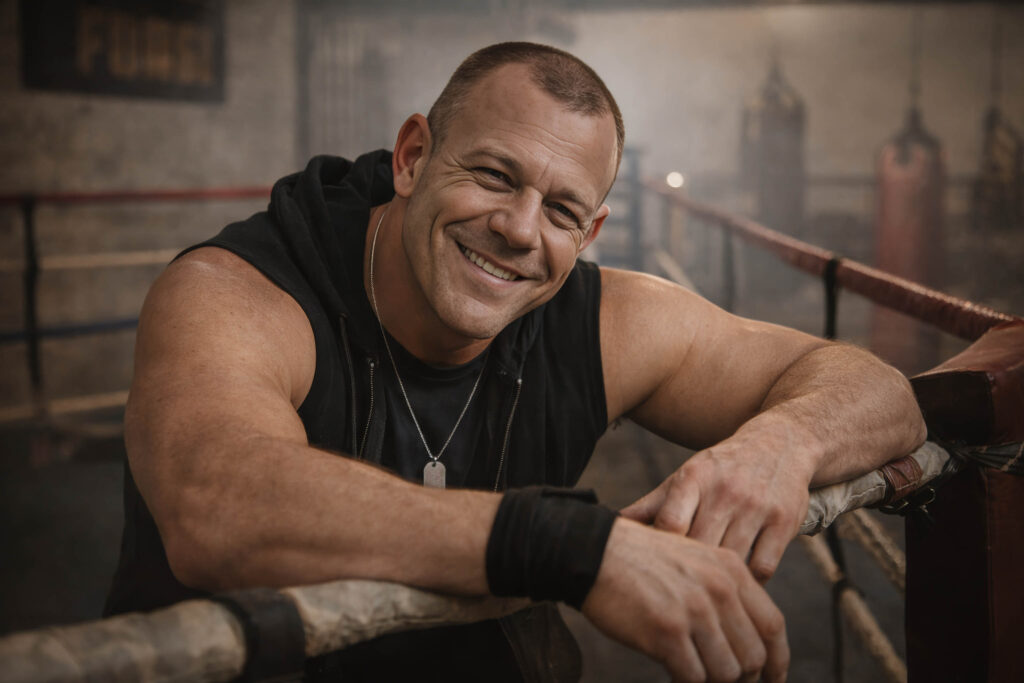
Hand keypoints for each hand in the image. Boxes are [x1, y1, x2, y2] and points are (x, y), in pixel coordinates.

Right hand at [583, 518, 787, 682]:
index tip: (773, 679)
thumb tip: (747, 643)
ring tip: (691, 670)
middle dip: (740, 678)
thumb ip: (724, 593)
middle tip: (718, 679)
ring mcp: (694, 611)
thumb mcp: (694, 560)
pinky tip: (672, 671)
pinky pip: (693, 677)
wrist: (594, 551)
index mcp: (730, 570)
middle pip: (753, 656)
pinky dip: (685, 681)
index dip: (778, 660)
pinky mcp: (667, 632)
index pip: (773, 625)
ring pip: (726, 672)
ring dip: (710, 680)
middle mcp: (719, 589)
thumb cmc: (640, 560)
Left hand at [621, 427, 812, 581]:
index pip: (670, 522)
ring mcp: (757, 506)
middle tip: (677, 596)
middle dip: (687, 573)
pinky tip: (736, 587)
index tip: (655, 570)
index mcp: (694, 478)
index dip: (660, 552)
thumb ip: (650, 505)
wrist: (780, 443)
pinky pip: (762, 568)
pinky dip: (748, 583)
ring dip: (717, 583)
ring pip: (730, 561)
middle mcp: (725, 490)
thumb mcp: (685, 478)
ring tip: (704, 599)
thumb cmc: (721, 468)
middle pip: (698, 547)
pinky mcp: (785, 522)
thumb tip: (610, 526)